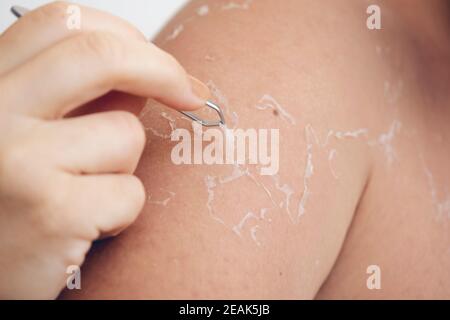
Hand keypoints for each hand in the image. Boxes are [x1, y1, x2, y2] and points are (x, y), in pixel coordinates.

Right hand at [0, 1, 209, 298]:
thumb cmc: (5, 206)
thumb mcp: (22, 136)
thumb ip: (72, 101)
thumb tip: (141, 81)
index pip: (61, 24)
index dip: (124, 37)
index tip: (161, 64)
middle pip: (99, 56)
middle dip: (162, 70)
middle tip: (192, 93)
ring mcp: (16, 160)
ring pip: (126, 135)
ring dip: (123, 169)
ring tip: (83, 198)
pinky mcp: (50, 212)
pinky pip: (130, 194)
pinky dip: (120, 214)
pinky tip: (81, 231)